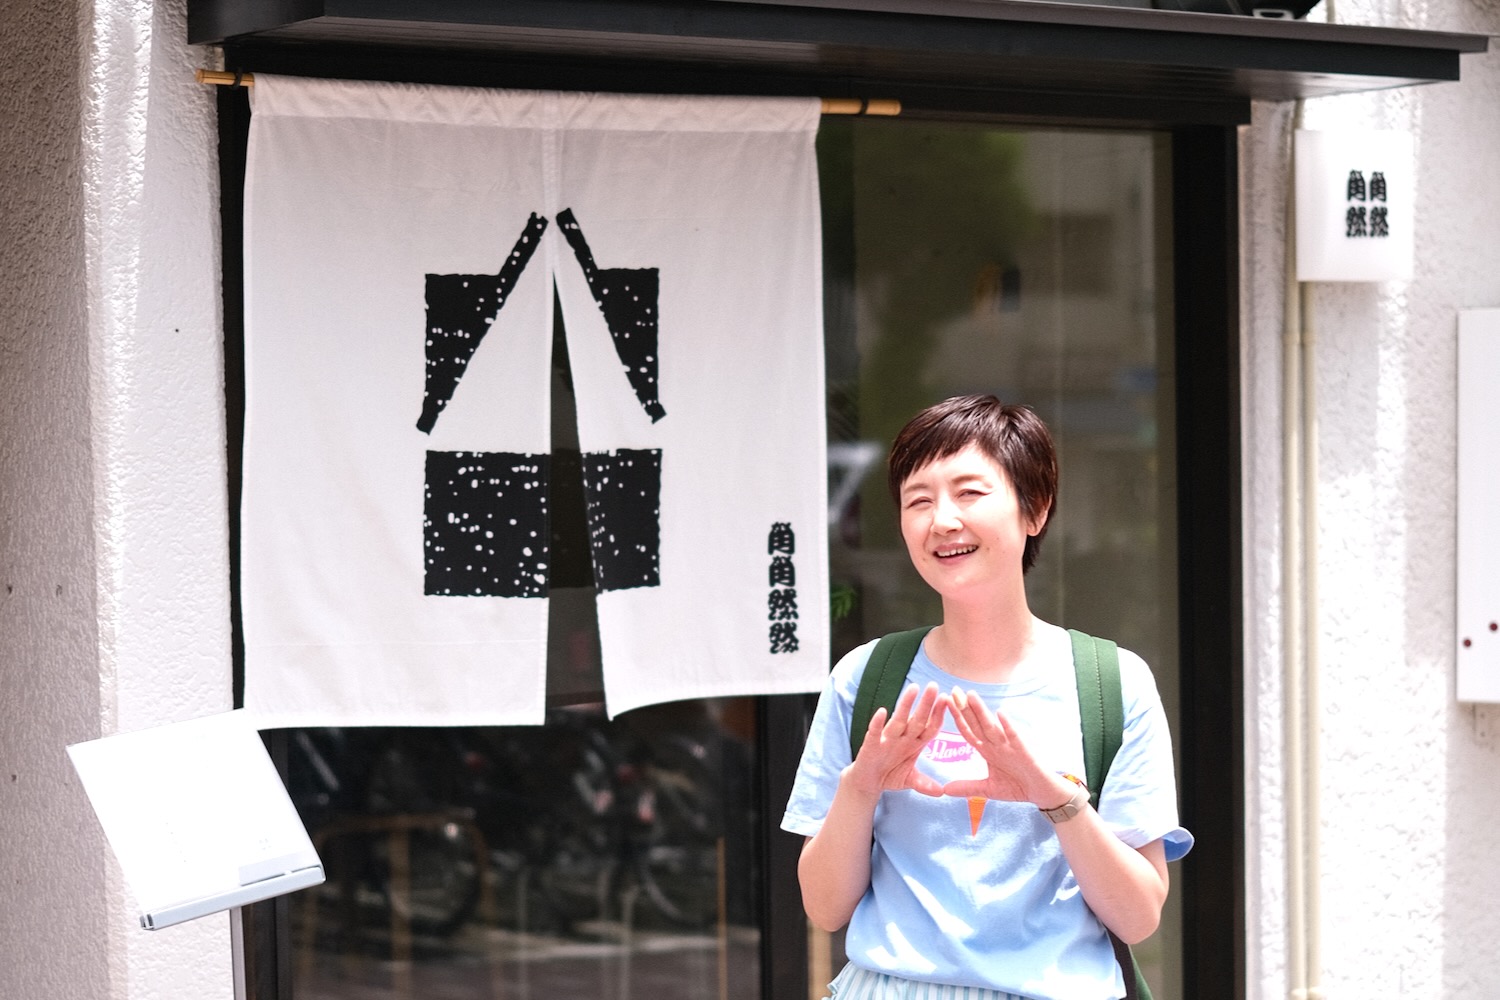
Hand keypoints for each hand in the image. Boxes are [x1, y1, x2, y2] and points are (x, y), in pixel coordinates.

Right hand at [846, 681, 948, 797]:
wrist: (867, 782)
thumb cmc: (890, 774)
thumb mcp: (910, 780)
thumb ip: (924, 784)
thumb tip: (941, 792)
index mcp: (915, 743)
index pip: (929, 727)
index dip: (938, 716)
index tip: (948, 701)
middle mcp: (902, 737)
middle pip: (916, 719)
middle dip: (926, 704)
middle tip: (934, 686)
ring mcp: (887, 739)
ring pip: (898, 720)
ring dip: (905, 705)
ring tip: (913, 689)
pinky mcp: (871, 745)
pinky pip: (875, 732)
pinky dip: (878, 723)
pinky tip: (882, 712)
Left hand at [940, 687, 1065, 806]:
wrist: (1041, 792)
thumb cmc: (1017, 786)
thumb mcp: (988, 789)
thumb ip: (968, 787)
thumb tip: (945, 790)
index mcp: (987, 750)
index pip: (969, 731)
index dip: (957, 718)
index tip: (944, 703)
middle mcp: (996, 744)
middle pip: (977, 724)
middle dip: (965, 708)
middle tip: (954, 690)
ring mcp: (1009, 745)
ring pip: (992, 726)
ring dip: (981, 711)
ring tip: (970, 696)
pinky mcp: (1023, 751)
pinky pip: (1014, 736)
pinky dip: (1008, 726)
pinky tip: (1001, 714)